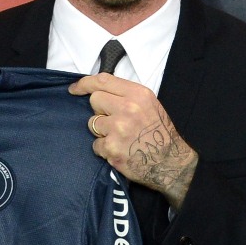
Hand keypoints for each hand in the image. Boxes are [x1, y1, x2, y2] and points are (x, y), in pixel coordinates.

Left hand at [69, 73, 197, 209]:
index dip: (85, 83)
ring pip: (92, 123)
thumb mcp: (149, 105)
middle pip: (95, 100)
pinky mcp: (111, 147)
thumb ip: (126, 95)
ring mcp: (118, 128)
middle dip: (99, 110)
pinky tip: (119, 150)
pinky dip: (104, 149)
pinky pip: (95, 144)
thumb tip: (100, 90)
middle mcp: (128, 108)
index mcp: (138, 94)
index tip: (74, 88)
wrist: (171, 163)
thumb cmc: (160, 134)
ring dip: (101, 131)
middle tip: (113, 121)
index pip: (103, 80)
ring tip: (119, 137)